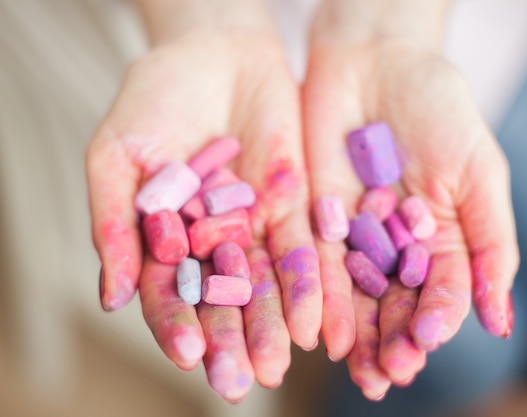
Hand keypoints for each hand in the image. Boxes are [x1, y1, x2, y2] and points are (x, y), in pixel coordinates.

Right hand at [86, 0, 320, 401]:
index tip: (189, 355)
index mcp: (165, 240)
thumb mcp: (117, 156)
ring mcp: (254, 226)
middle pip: (223, 301)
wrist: (212, 52)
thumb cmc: (153, 98)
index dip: (177, 325)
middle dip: (231, 340)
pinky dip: (309, 285)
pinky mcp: (294, 205)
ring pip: (266, 284)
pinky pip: (303, 250)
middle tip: (240, 381)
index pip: (170, 294)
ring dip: (272, 324)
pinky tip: (314, 321)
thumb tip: (110, 296)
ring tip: (278, 363)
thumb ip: (113, 223)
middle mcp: (212, 243)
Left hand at [303, 0, 517, 398]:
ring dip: (358, 336)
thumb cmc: (438, 108)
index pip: (441, 293)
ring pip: (357, 297)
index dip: (435, 319)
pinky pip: (318, 266)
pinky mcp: (315, 220)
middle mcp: (397, 248)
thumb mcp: (478, 171)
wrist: (377, 61)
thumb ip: (489, 242)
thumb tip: (498, 319)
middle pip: (396, 306)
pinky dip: (321, 298)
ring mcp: (355, 238)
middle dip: (394, 340)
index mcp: (442, 240)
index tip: (425, 339)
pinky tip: (322, 330)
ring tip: (360, 368)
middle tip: (389, 373)